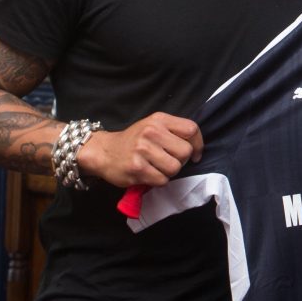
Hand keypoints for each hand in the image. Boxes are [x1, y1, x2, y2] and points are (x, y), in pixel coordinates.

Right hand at [76, 112, 202, 187]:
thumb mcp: (153, 126)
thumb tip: (196, 149)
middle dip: (181, 160)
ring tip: (157, 167)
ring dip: (169, 172)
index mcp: (159, 120)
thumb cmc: (134, 140)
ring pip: (175, 168)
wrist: (104, 151)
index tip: (195, 154)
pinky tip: (148, 173)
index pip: (191, 129)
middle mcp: (151, 132)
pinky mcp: (137, 168)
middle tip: (168, 160)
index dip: (198, 144)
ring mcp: (143, 150)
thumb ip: (174, 131)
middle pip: (185, 152)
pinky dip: (158, 180)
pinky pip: (162, 180)